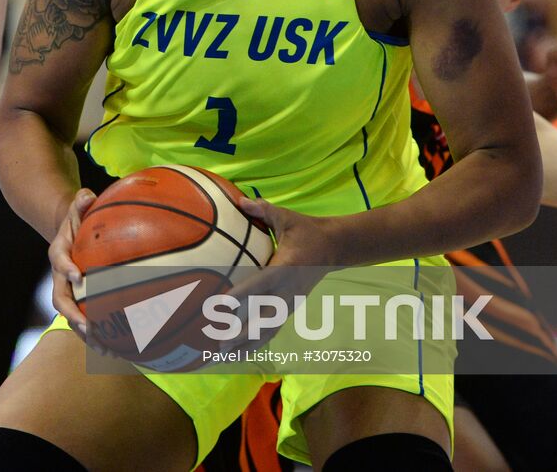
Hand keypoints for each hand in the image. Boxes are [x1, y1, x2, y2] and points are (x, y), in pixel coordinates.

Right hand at [48, 188, 97, 339]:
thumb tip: (87, 196)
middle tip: (88, 326)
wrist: (68, 232)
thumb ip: (81, 201)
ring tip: (105, 348)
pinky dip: (99, 334)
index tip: (79, 277)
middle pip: (61, 300)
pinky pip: (86, 319)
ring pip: (72, 316)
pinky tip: (117, 348)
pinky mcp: (79, 300)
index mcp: (59, 253)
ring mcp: (68, 291)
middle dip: (73, 315)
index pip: (59, 262)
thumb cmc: (79, 218)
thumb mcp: (78, 205)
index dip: (67, 269)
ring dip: (86, 333)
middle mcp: (60, 276)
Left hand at [221, 198, 335, 350]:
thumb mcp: (288, 218)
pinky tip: (239, 352)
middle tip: (220, 342)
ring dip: (247, 344)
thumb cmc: (307, 230)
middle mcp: (289, 291)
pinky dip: (256, 342)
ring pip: (269, 329)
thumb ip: (264, 210)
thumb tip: (240, 200)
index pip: (261, 284)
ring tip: (224, 355)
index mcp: (286, 268)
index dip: (242, 295)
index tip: (221, 304)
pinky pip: (273, 329)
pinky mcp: (291, 308)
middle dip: (242, 332)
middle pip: (264, 318)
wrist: (336, 248)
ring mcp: (291, 303)